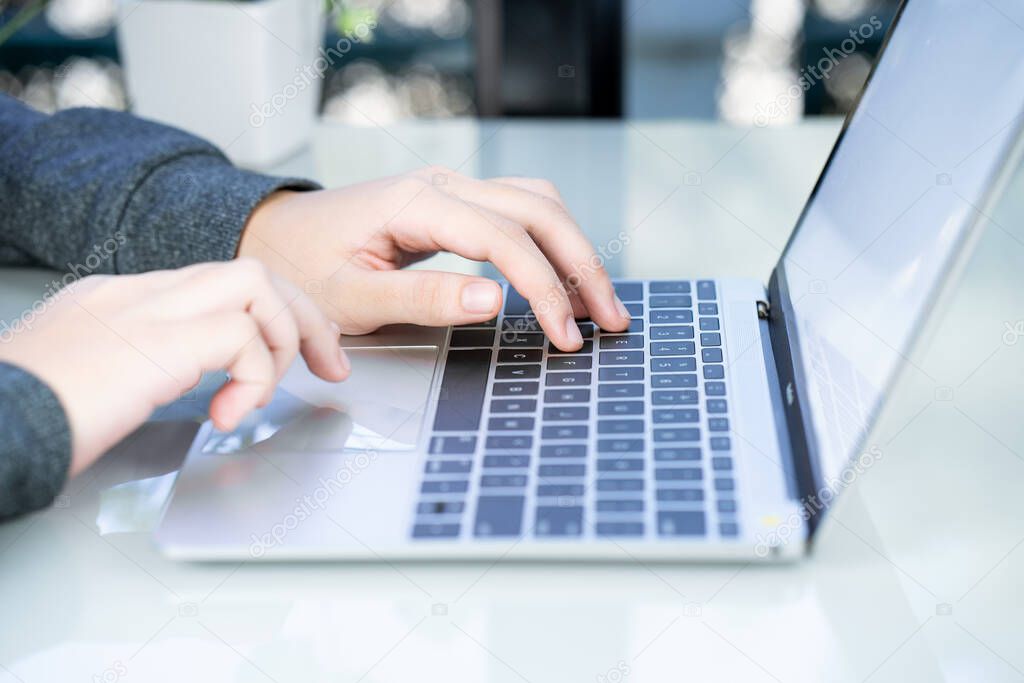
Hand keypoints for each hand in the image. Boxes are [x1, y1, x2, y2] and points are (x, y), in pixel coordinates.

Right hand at [0, 260, 348, 475]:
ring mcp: (144, 309)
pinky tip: (230, 414)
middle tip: (328, 363)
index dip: (270, 315)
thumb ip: (140, 371)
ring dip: (282, 340)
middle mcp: (136, 293)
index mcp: (120, 300)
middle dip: (302, 317)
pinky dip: (256, 375)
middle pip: (249, 272)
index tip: (296, 355)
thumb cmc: (25, 418)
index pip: (218, 283)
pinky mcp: (155, 341)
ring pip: (256, 283)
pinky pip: (242, 335)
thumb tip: (190, 387)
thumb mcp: (91, 383)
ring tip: (266, 392)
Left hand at [238, 167, 630, 350]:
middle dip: (581, 266)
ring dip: (574, 250)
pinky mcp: (455, 202)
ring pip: (537, 204)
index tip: (564, 334)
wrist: (277, 238)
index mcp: (415, 203)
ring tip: (595, 304)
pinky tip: (563, 280)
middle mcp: (441, 184)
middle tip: (608, 320)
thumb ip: (422, 298)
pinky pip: (519, 211)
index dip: (543, 288)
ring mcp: (451, 188)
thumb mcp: (352, 297)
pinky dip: (551, 243)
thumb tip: (494, 300)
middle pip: (538, 210)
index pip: (504, 239)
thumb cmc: (305, 269)